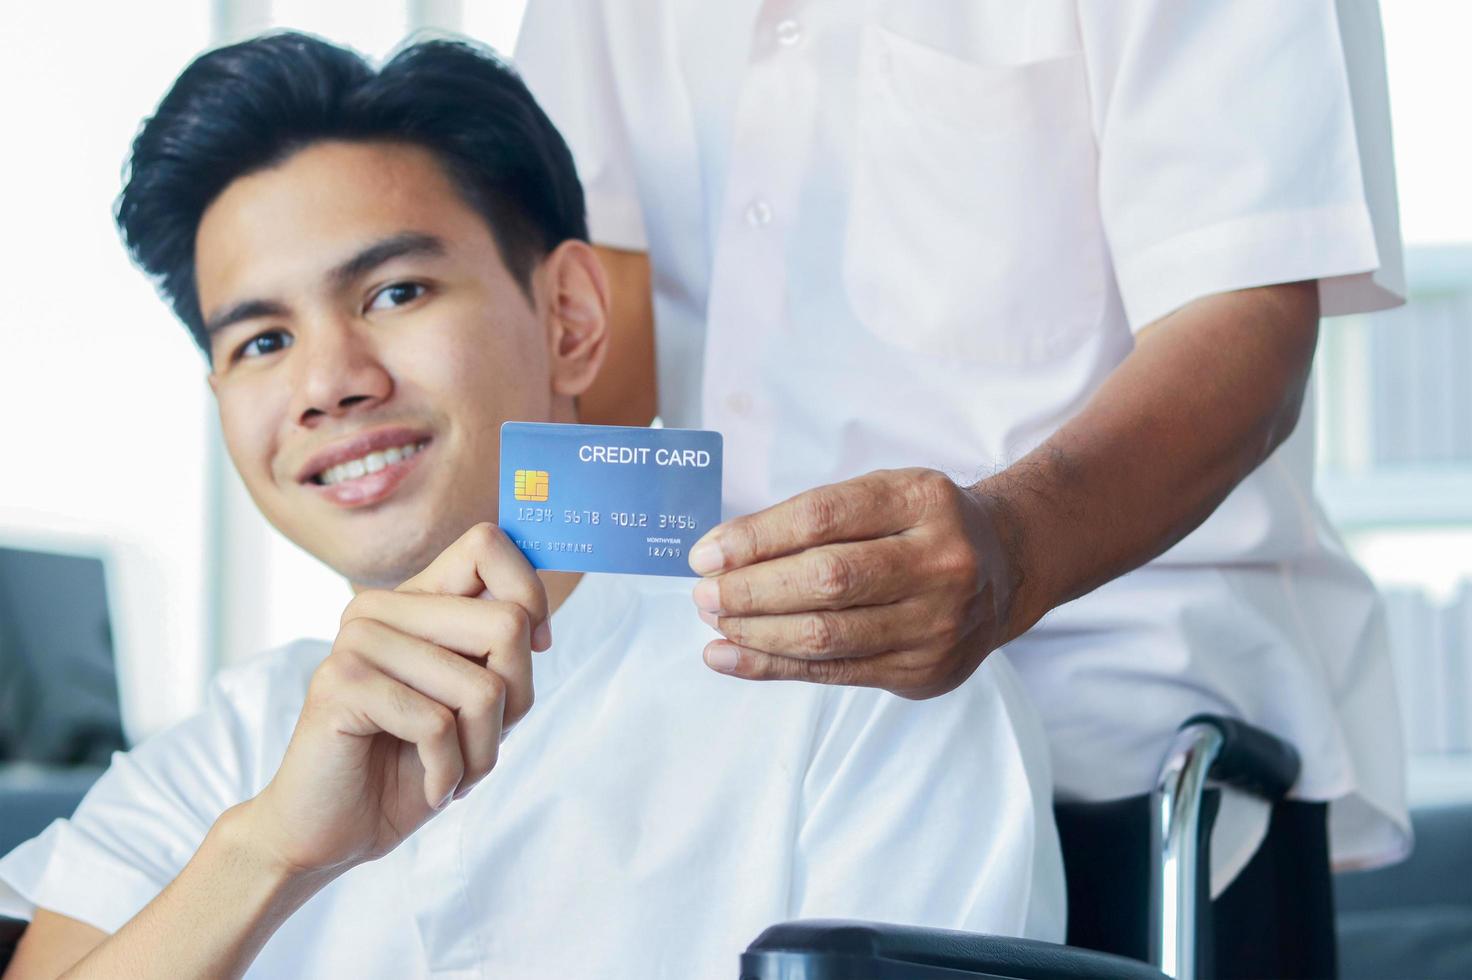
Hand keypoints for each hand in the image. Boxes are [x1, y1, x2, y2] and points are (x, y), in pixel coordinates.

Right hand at [242, 523, 547, 877]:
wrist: (333, 834)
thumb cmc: (409, 766)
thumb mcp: (474, 702)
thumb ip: (500, 651)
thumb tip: (536, 620)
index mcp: (414, 599)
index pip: (487, 544)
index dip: (531, 597)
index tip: (533, 650)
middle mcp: (381, 609)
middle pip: (507, 623)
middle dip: (516, 701)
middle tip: (479, 742)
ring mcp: (357, 641)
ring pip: (482, 687)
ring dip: (482, 751)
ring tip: (451, 772)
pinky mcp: (342, 683)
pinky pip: (439, 725)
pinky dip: (450, 773)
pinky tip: (429, 788)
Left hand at [688, 468, 1019, 699]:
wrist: (1006, 569)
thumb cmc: (920, 526)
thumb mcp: (883, 495)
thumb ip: (813, 519)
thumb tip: (722, 555)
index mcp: (922, 500)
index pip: (822, 517)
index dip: (754, 538)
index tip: (705, 554)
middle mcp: (940, 561)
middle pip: (826, 580)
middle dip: (750, 591)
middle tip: (703, 594)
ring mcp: (938, 623)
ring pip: (826, 635)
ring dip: (755, 633)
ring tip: (713, 623)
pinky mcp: (924, 671)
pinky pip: (834, 674)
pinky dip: (772, 666)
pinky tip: (730, 657)